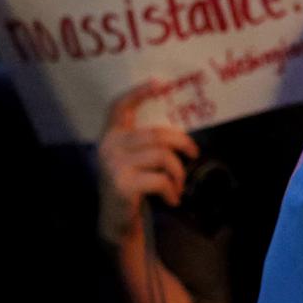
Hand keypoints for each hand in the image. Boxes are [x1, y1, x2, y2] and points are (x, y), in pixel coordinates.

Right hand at [96, 82, 198, 244]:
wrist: (116, 220)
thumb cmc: (132, 183)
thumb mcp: (135, 158)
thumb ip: (146, 141)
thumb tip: (179, 127)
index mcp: (111, 135)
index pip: (120, 107)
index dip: (138, 92)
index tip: (160, 82)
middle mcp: (109, 146)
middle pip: (157, 133)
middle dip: (183, 143)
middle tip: (194, 154)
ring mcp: (114, 165)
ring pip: (163, 156)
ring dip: (178, 172)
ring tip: (179, 184)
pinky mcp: (122, 184)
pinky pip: (160, 179)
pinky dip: (172, 189)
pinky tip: (173, 198)